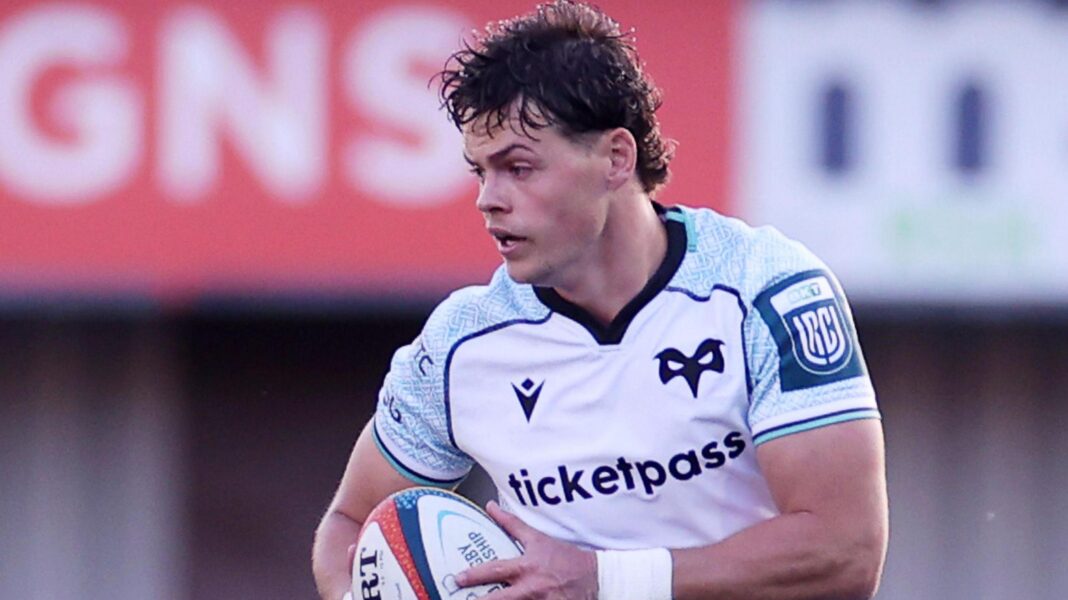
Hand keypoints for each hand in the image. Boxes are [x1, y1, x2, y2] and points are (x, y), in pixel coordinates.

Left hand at [455, 501, 597, 599]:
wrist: (597, 575)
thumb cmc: (566, 556)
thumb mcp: (538, 537)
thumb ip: (511, 523)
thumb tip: (491, 507)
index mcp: (527, 567)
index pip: (496, 570)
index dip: (475, 575)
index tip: (459, 578)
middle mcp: (531, 588)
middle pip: (500, 599)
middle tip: (463, 599)